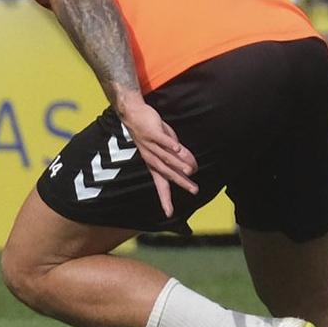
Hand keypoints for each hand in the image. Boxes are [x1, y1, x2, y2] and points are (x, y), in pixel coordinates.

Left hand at [113, 92, 197, 217]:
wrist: (133, 114)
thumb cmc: (151, 132)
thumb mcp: (167, 146)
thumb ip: (179, 157)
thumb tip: (193, 168)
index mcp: (154, 164)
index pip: (161, 184)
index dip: (165, 198)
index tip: (169, 213)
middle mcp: (151, 157)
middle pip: (167, 173)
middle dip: (180, 182)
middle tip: (193, 190)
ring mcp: (151, 145)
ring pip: (166, 157)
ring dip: (178, 164)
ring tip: (190, 172)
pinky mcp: (152, 132)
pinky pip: (162, 140)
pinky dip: (170, 144)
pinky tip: (178, 149)